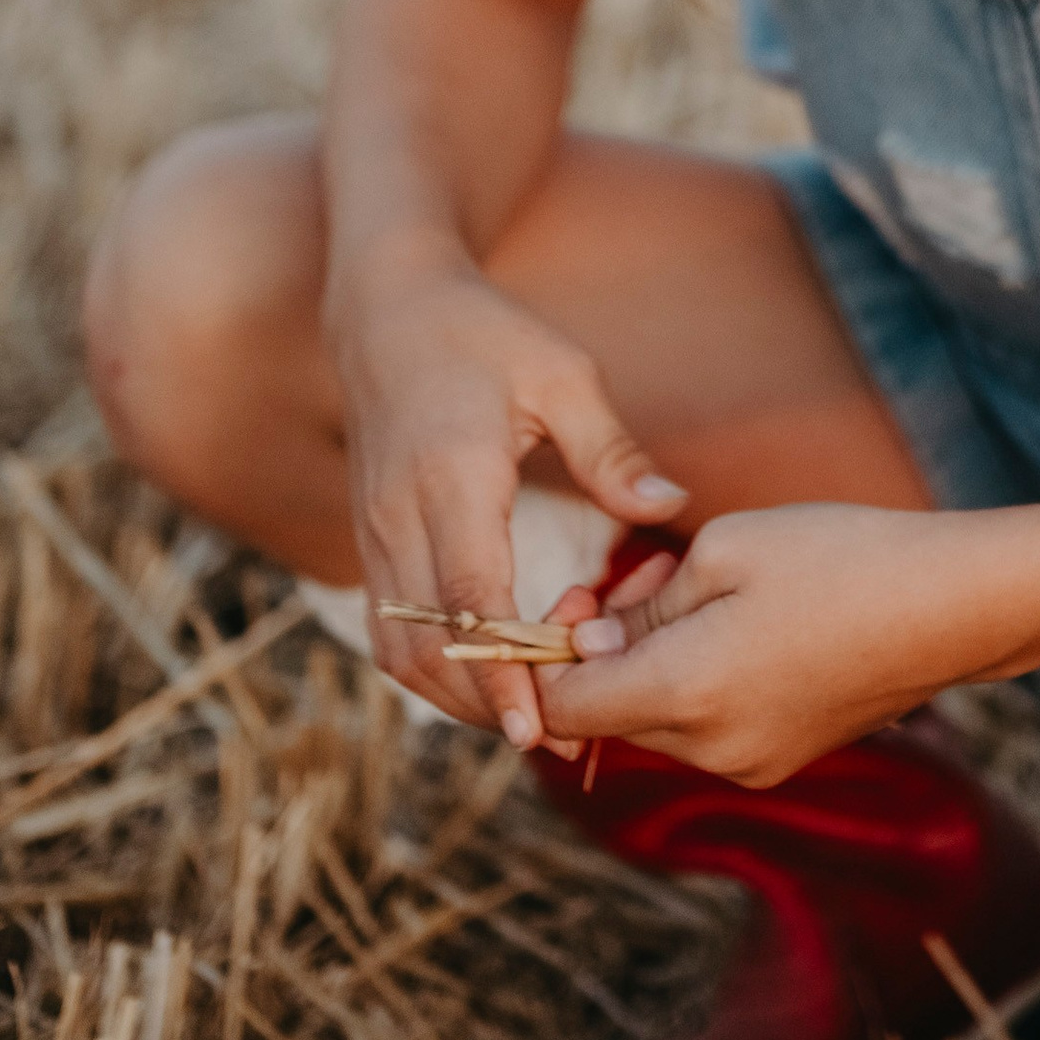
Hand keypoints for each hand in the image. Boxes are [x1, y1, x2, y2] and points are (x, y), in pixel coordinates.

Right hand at [332, 259, 686, 745]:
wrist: (386, 304)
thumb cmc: (484, 331)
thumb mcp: (563, 374)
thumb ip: (612, 452)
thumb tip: (671, 511)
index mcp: (451, 476)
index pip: (469, 600)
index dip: (502, 670)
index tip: (538, 725)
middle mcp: (398, 515)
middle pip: (428, 646)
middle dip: (486, 701)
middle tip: (557, 735)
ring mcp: (373, 531)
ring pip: (400, 649)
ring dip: (456, 693)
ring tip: (529, 718)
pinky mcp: (368, 538)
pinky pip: (391, 626)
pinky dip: (432, 666)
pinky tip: (486, 675)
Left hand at [534, 504, 1005, 786]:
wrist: (955, 606)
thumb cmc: (841, 558)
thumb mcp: (724, 550)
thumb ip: (641, 605)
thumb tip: (591, 642)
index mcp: (683, 694)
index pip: (560, 708)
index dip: (541, 658)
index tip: (565, 599)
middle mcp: (709, 751)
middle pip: (606, 717)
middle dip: (604, 649)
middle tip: (642, 574)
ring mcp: (750, 766)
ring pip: (656, 720)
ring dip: (652, 662)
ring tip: (701, 587)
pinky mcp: (782, 760)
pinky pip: (706, 727)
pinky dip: (696, 681)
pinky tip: (739, 623)